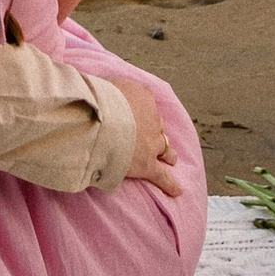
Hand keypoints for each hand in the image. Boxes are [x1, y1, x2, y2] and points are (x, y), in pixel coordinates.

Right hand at [105, 71, 183, 198]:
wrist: (101, 120)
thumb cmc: (98, 100)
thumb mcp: (105, 84)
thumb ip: (110, 87)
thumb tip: (101, 89)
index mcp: (142, 97)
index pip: (146, 100)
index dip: (142, 109)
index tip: (137, 112)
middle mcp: (152, 119)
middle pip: (157, 125)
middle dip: (155, 131)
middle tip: (151, 136)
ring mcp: (152, 142)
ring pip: (164, 148)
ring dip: (167, 153)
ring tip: (170, 159)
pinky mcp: (147, 164)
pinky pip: (162, 176)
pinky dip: (169, 184)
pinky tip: (176, 190)